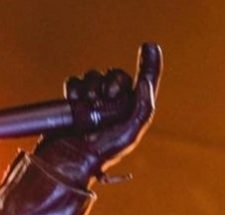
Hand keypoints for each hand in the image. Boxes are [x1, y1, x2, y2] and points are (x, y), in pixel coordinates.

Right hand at [33, 42, 162, 186]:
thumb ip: (143, 109)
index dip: (151, 62)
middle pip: (115, 74)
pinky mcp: (75, 99)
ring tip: (86, 115)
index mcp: (132, 110)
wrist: (71, 161)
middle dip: (109, 86)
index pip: (145, 79)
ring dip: (89, 92)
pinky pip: (75, 82)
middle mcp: (115, 102)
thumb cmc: (102, 153)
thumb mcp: (129, 134)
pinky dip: (74, 92)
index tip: (154, 44)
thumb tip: (145, 83)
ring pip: (94, 76)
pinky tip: (74, 108)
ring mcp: (94, 99)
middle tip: (102, 106)